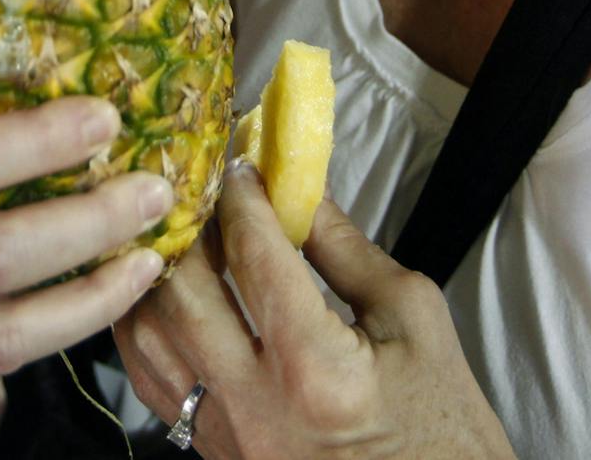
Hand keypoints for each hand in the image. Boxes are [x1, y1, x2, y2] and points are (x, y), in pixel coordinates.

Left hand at [114, 162, 512, 459]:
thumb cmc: (441, 419)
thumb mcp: (412, 318)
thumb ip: (343, 249)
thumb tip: (295, 187)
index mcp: (315, 369)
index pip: (256, 257)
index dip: (243, 196)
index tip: (241, 160)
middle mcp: (256, 406)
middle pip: (182, 293)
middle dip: (188, 227)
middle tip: (202, 187)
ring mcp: (226, 437)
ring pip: (150, 338)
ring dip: (155, 274)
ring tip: (180, 232)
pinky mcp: (213, 454)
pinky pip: (152, 382)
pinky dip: (149, 328)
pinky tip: (166, 293)